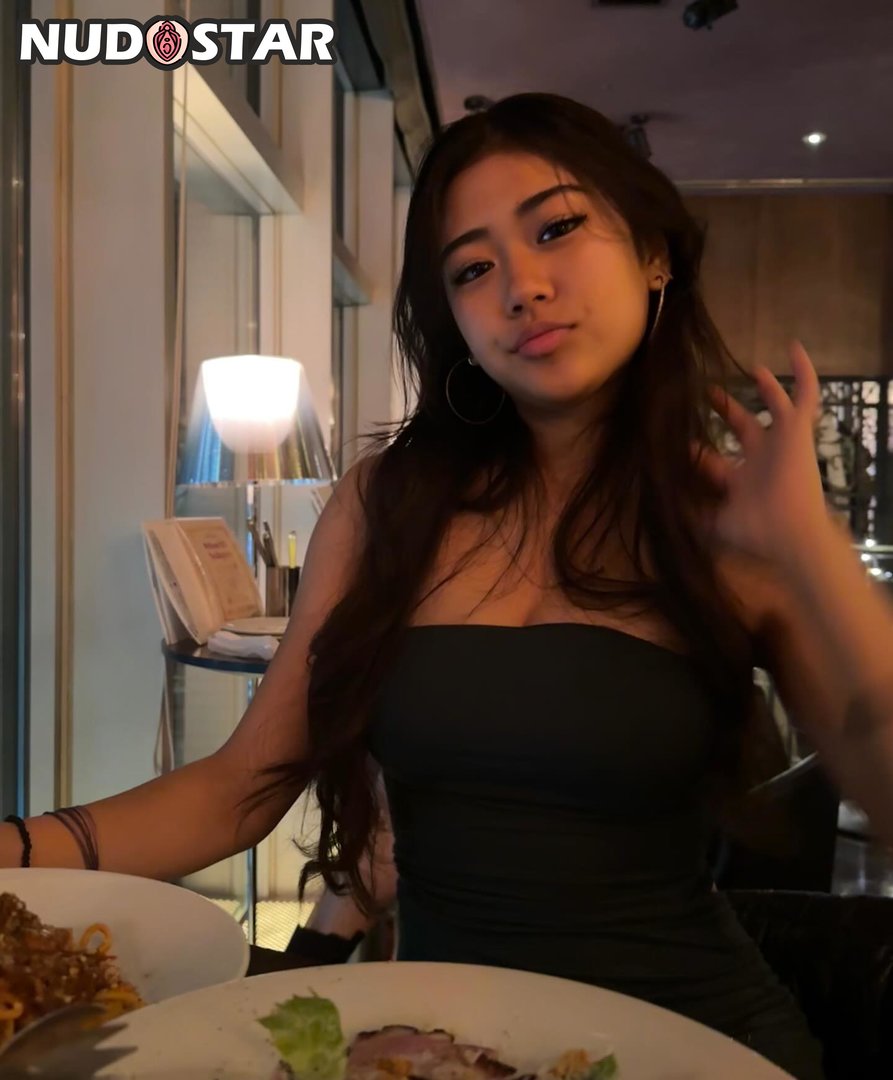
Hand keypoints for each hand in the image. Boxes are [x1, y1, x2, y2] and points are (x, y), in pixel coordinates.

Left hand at [694, 341, 831, 566]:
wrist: (789, 532)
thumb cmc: (753, 529)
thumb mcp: (711, 522)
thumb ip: (687, 513)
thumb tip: (658, 505)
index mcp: (741, 481)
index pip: (715, 460)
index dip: (696, 451)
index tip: (678, 437)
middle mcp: (761, 459)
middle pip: (743, 427)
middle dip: (726, 410)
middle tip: (708, 391)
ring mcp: (781, 443)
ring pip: (774, 407)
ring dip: (766, 389)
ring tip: (755, 368)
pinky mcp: (797, 430)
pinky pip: (805, 395)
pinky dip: (803, 372)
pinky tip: (794, 347)